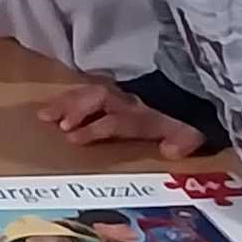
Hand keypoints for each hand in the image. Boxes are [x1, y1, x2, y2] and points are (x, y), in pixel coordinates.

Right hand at [40, 81, 207, 157]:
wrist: (198, 96)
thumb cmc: (190, 121)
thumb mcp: (191, 134)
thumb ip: (181, 141)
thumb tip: (171, 151)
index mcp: (145, 116)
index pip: (115, 120)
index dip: (94, 128)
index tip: (72, 138)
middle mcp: (129, 102)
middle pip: (97, 99)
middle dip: (73, 109)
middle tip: (50, 121)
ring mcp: (122, 95)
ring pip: (90, 93)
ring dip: (66, 103)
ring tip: (44, 115)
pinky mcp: (118, 92)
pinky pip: (91, 90)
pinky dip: (71, 97)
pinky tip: (56, 105)